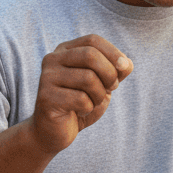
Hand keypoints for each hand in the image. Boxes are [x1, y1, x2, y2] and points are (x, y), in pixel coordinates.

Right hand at [30, 34, 132, 153]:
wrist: (54, 132)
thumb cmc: (80, 104)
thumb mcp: (103, 84)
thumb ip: (116, 71)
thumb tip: (126, 64)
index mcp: (65, 50)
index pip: (92, 40)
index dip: (113, 52)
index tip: (125, 68)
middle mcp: (52, 59)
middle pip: (90, 55)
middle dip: (109, 73)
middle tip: (111, 88)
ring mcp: (47, 78)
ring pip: (88, 78)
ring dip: (99, 95)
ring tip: (93, 102)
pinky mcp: (46, 98)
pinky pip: (81, 99)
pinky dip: (88, 108)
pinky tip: (80, 112)